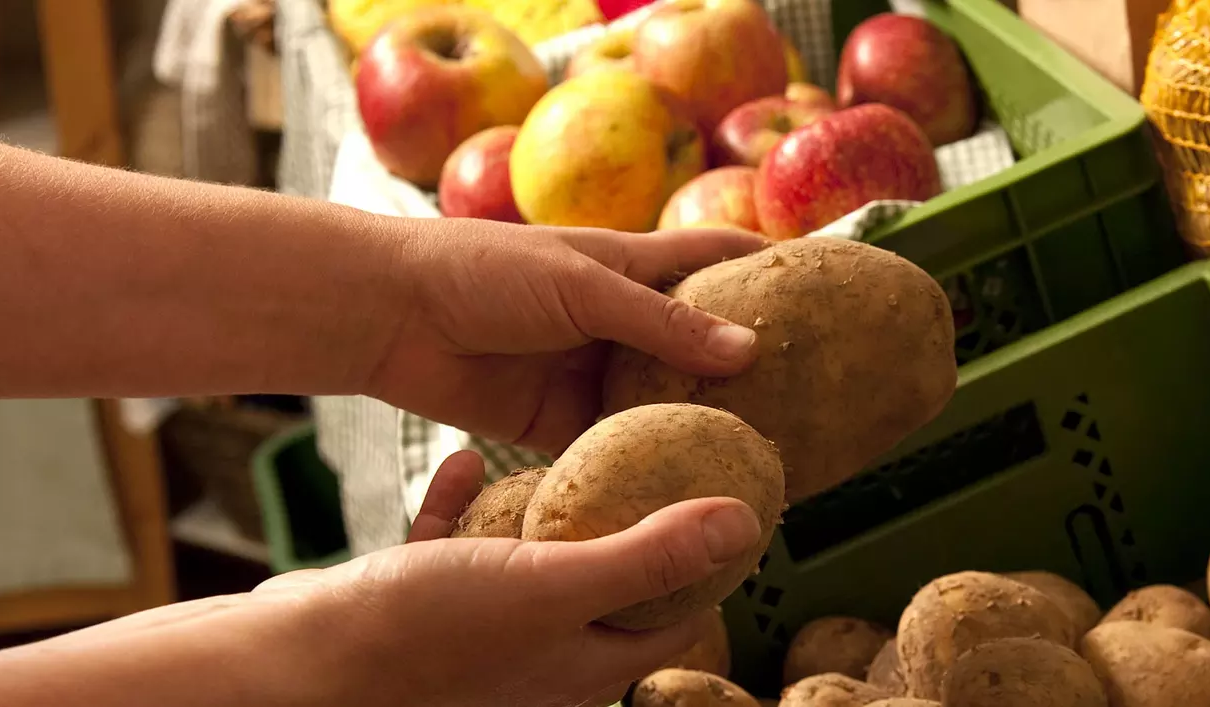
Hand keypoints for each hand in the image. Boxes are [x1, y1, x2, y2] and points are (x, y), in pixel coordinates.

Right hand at [259, 451, 756, 705]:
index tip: (727, 495)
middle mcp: (537, 664)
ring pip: (526, 569)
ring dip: (542, 514)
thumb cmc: (420, 639)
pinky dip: (459, 507)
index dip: (707, 563)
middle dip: (625, 527)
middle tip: (648, 458)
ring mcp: (475, 643)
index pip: (675, 619)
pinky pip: (451, 552)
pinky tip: (458, 459)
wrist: (289, 666)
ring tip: (562, 456)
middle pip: (604, 590)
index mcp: (584, 669)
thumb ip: (648, 556)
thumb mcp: (554, 585)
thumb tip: (743, 525)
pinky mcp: (416, 613)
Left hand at [368, 222, 769, 453]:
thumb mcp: (581, 286)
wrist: (384, 313)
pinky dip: (641, 468)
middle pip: (695, 345)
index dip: (765, 269)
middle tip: (809, 404)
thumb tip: (749, 351)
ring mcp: (587, 373)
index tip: (825, 292)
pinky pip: (609, 449)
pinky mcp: (554, 424)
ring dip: (698, 427)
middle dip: (746, 370)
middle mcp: (615, 321)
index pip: (712, 258)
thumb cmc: (479, 271)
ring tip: (761, 459)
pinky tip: (684, 493)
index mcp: (626, 265)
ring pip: (659, 403)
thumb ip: (660, 323)